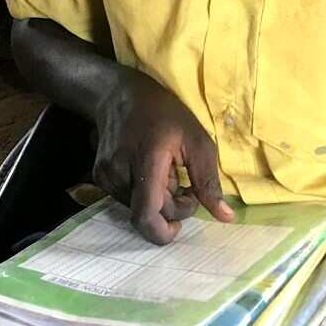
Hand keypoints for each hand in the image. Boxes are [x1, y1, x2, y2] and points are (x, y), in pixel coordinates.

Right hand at [93, 69, 233, 243]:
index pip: (146, 215)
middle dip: (171, 208)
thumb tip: (225, 217)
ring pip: (137, 207)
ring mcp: (106, 175)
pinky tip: (149, 170)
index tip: (181, 224)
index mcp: (147, 161)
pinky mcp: (100, 176)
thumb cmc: (165, 114)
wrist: (119, 94)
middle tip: (185, 186)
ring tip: (166, 172)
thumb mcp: (197, 141)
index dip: (163, 232)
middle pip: (148, 214)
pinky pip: (126, 198)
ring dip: (157, 199)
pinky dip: (143, 192)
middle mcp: (120, 172)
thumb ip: (208, 182)